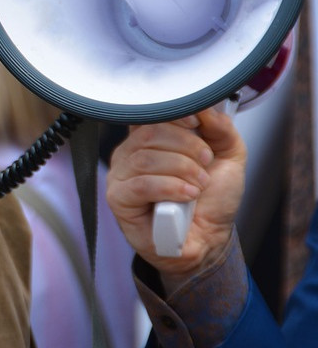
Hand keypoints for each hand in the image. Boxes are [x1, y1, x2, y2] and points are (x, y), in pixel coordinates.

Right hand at [106, 107, 246, 287]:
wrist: (209, 239)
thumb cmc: (211, 200)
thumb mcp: (228, 157)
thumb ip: (221, 128)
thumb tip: (205, 107)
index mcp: (150, 138)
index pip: (150, 113)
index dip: (173, 114)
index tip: (196, 123)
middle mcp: (131, 153)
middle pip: (150, 133)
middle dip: (187, 147)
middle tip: (205, 164)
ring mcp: (121, 175)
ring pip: (146, 159)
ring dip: (182, 170)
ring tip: (199, 185)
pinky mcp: (119, 199)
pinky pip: (141, 184)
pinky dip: (170, 188)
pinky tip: (187, 196)